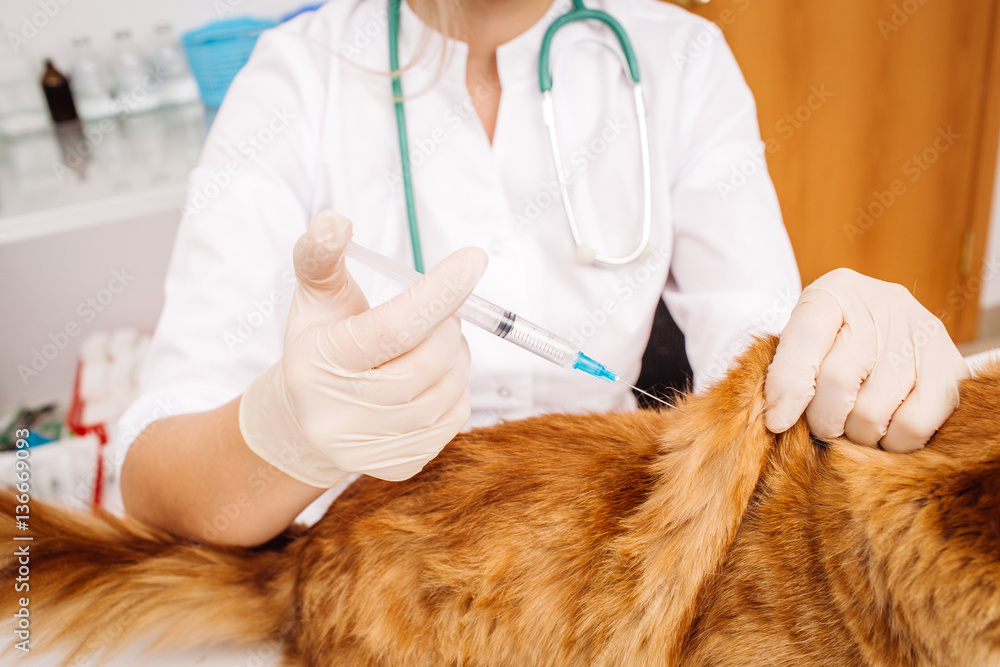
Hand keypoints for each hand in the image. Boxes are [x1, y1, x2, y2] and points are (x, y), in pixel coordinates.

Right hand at [239, 211, 487, 486]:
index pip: (391, 327)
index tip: (473, 260)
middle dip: (447, 327)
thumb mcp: (316, 297)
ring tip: (434, 344)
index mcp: (318, 363)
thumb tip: (334, 221)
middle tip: (440, 314)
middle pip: (427, 363)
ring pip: (448, 391)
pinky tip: (432, 378)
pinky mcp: (396, 468)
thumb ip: (323, 256)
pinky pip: (454, 420)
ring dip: (456, 358)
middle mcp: (337, 415)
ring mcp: (367, 449)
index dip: (438, 292)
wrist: (307, 418)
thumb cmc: (322, 342)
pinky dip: (455, 390)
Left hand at [763, 268, 969, 452]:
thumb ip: (787, 370)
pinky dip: (892, 442)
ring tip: (855, 424)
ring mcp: (922, 334)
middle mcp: (882, 305)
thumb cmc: (833, 343)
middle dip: (822, 418)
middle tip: (825, 424)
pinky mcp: (951, 368)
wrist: (889, 332)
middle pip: (837, 380)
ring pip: (872, 411)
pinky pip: (912, 426)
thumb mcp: (803, 342)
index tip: (777, 422)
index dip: (787, 385)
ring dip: (855, 434)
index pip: (805, 337)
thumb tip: (777, 420)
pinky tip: (886, 429)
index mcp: (834, 292)